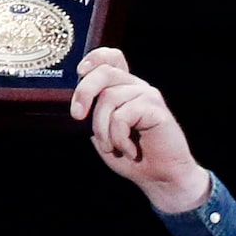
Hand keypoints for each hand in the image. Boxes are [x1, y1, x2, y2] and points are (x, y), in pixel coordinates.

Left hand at [70, 50, 210, 212]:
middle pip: (105, 73)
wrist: (160, 177)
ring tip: (113, 148)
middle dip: (84, 93)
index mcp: (123, 89)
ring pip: (109, 98)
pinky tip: (130, 150)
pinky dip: (119, 139)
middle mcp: (136, 87)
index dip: (95, 58)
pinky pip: (123, 116)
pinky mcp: (156, 109)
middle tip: (77, 117)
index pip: (112, 57)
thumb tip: (75, 105)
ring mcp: (147, 95)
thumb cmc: (130, 156)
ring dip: (103, 130)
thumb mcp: (102, 133)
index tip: (80, 72)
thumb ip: (92, 115)